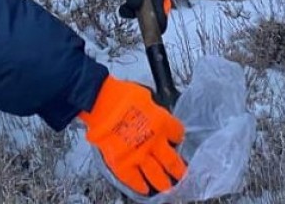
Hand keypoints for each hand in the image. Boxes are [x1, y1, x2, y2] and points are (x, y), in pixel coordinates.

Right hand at [80, 75, 186, 194]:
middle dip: (178, 169)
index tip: (176, 140)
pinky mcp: (122, 162)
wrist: (101, 103)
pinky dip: (139, 186)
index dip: (177, 137)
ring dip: (163, 182)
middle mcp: (154, 142)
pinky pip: (133, 179)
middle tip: (182, 175)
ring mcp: (138, 154)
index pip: (176, 134)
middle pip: (171, 160)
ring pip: (156, 174)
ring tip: (167, 188)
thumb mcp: (146, 96)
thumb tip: (153, 112)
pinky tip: (144, 190)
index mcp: (162, 123)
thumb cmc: (120, 95)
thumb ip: (153, 109)